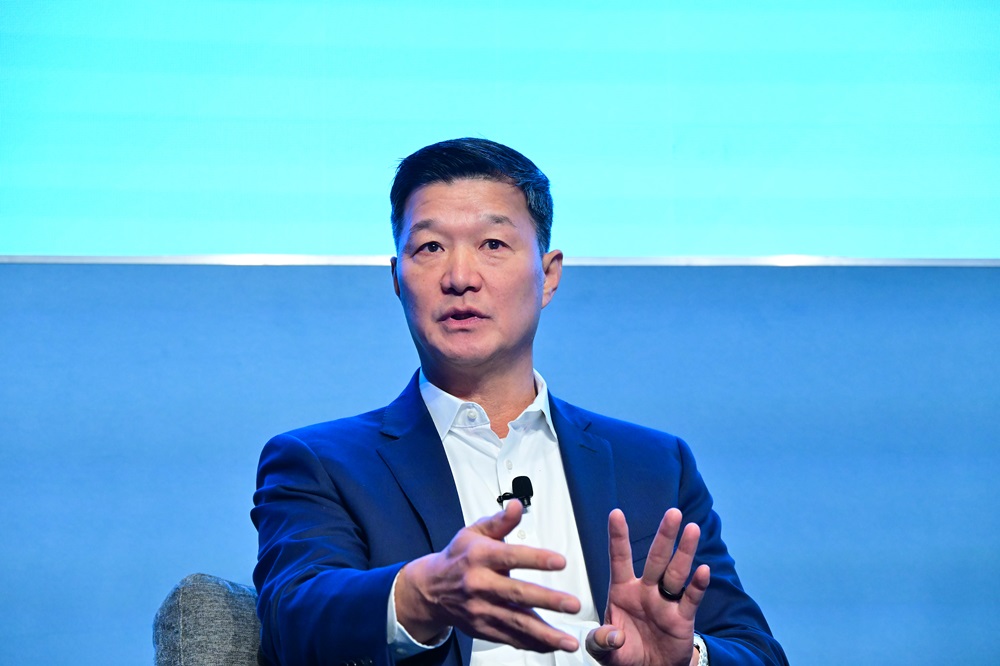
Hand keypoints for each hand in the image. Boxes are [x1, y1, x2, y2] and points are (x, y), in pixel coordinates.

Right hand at [395, 499, 581, 651]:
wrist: (430, 590)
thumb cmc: (457, 558)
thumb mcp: (474, 532)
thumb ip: (500, 521)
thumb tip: (517, 506)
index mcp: (480, 557)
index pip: (511, 556)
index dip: (537, 559)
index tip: (560, 561)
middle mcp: (480, 584)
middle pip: (517, 594)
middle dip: (547, 600)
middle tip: (572, 603)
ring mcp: (481, 610)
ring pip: (516, 623)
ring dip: (545, 633)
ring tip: (568, 640)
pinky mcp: (483, 628)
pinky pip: (511, 638)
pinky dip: (532, 644)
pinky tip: (552, 645)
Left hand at [585, 508, 710, 665]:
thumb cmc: (623, 652)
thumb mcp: (603, 650)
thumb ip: (600, 641)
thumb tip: (613, 635)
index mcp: (622, 591)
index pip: (619, 559)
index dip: (618, 537)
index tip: (616, 513)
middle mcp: (645, 590)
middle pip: (656, 559)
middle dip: (664, 536)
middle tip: (673, 512)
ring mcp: (665, 602)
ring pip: (676, 572)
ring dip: (685, 552)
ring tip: (692, 529)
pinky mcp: (682, 618)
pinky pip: (691, 598)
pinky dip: (698, 585)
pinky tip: (704, 570)